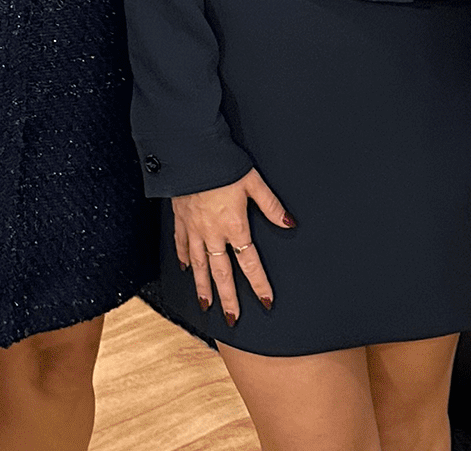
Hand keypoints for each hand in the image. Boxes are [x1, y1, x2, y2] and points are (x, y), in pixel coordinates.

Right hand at [171, 167, 291, 326]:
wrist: (190, 151)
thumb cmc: (223, 164)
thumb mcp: (253, 182)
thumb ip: (271, 206)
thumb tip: (289, 224)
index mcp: (234, 226)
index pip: (250, 262)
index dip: (259, 284)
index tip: (266, 302)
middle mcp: (213, 233)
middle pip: (222, 272)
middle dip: (228, 298)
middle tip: (231, 319)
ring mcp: (194, 227)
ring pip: (199, 264)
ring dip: (203, 287)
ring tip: (206, 306)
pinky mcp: (180, 218)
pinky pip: (181, 243)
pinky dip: (184, 258)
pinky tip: (185, 269)